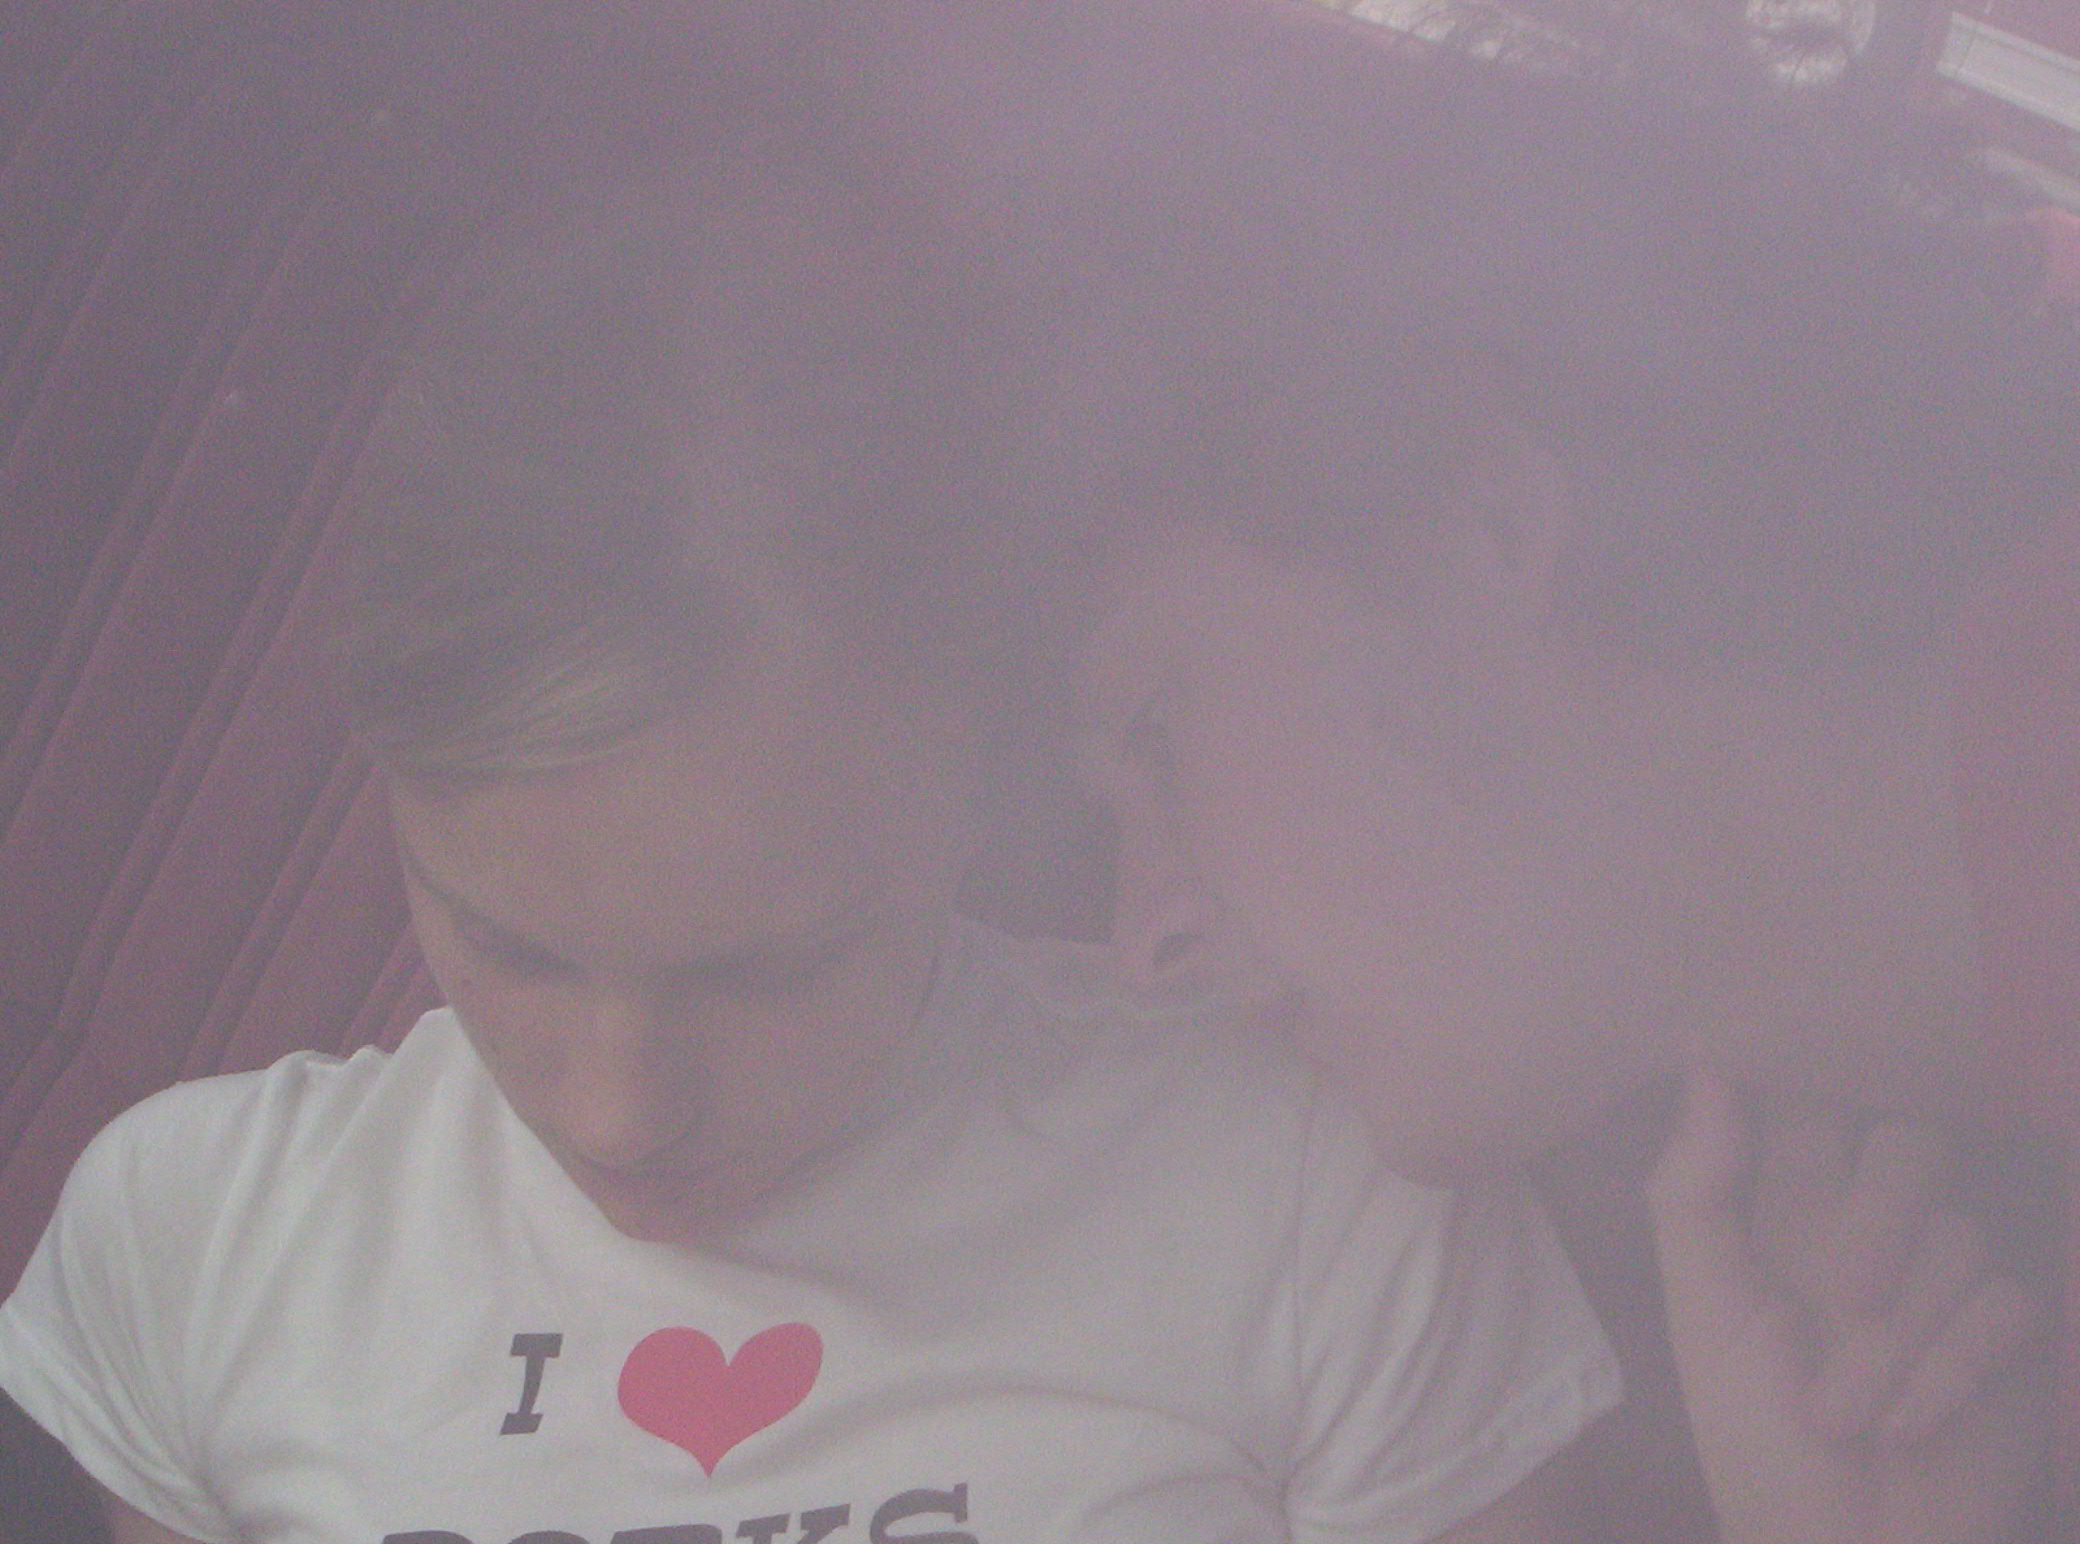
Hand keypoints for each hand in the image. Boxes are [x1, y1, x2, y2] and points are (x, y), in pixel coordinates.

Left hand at [1648, 1069, 2046, 1543]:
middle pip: (1908, 1143)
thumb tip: (1704, 1066)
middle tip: (1844, 1295)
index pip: (1810, 1104)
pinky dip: (1947, 1373)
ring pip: (1959, 1232)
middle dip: (1882, 1219)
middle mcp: (1868, 1225)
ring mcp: (1942, 1278)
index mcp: (1782, 1207)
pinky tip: (1902, 1427)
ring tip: (1844, 1412)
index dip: (1815, 1079)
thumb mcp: (1704, 1311)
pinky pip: (2005, 1305)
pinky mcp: (2006, 1334)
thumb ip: (1696, 1189)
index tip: (1808, 1071)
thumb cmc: (1755, 1436)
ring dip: (1898, 1338)